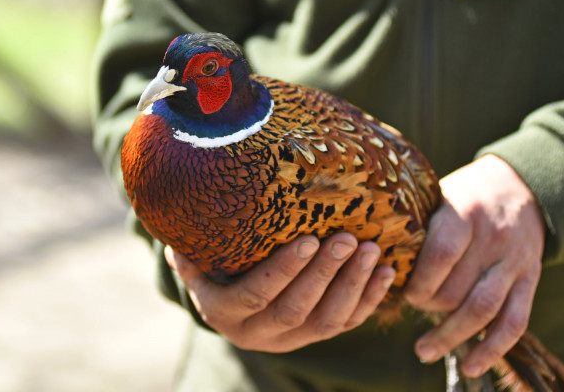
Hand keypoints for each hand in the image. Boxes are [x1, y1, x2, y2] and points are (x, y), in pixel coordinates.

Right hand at [165, 232, 395, 352]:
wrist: (234, 308)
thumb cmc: (215, 272)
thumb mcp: (198, 265)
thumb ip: (191, 251)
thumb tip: (177, 225)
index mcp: (226, 313)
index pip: (257, 295)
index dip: (284, 270)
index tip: (309, 239)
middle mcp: (259, 334)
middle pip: (297, 308)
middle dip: (324, 273)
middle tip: (346, 239)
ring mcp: (292, 339)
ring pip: (328, 320)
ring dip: (352, 285)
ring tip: (370, 250)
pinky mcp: (317, 336)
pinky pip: (348, 323)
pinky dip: (370, 299)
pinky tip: (386, 272)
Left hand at [403, 154, 544, 376]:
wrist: (520, 186)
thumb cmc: (464, 195)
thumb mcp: (439, 196)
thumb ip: (417, 227)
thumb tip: (374, 261)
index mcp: (464, 213)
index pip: (440, 256)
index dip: (418, 281)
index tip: (401, 289)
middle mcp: (493, 238)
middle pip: (457, 289)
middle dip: (428, 307)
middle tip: (412, 309)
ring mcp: (515, 261)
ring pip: (483, 310)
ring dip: (451, 336)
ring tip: (424, 351)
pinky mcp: (531, 279)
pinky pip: (515, 321)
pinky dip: (492, 348)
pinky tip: (470, 365)